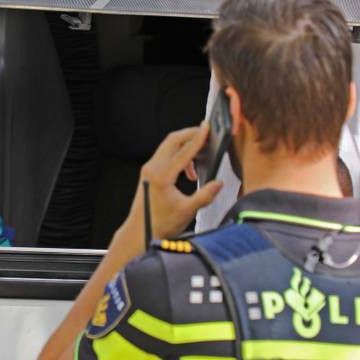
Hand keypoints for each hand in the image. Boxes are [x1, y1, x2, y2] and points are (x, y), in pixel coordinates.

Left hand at [124, 126, 223, 240]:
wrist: (140, 232)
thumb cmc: (159, 224)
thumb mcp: (187, 211)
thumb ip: (205, 196)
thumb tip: (218, 184)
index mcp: (162, 176)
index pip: (184, 151)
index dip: (198, 138)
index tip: (207, 128)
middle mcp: (152, 169)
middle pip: (173, 140)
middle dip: (190, 134)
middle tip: (205, 133)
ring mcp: (148, 169)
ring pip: (168, 146)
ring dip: (185, 147)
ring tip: (199, 161)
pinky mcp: (148, 173)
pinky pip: (165, 156)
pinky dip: (178, 156)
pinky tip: (188, 172)